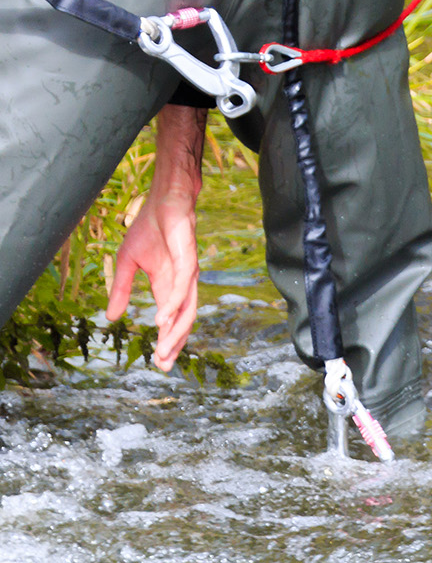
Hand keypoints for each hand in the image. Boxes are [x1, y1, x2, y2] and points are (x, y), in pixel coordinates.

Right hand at [107, 106, 205, 372]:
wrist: (167, 197)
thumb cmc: (151, 228)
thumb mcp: (128, 262)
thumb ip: (123, 290)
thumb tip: (111, 318)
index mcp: (169, 286)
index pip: (172, 320)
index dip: (167, 341)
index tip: (160, 364)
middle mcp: (184, 282)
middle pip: (183, 319)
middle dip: (174, 343)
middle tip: (164, 365)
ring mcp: (188, 269)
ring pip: (186, 305)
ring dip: (175, 328)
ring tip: (164, 348)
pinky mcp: (188, 254)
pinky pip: (183, 283)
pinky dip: (175, 301)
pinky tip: (165, 317)